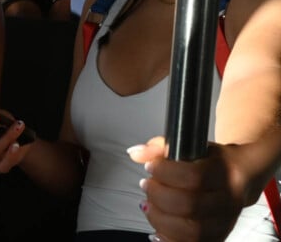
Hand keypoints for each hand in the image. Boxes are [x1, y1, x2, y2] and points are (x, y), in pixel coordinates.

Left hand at [128, 137, 244, 241]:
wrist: (241, 177)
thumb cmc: (210, 161)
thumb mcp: (189, 144)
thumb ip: (159, 147)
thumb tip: (136, 153)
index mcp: (225, 172)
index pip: (194, 176)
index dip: (165, 172)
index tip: (151, 166)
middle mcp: (229, 200)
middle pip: (189, 205)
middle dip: (158, 195)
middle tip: (147, 185)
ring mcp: (225, 222)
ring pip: (191, 230)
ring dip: (160, 217)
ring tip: (149, 203)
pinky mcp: (217, 237)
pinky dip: (168, 237)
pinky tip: (158, 224)